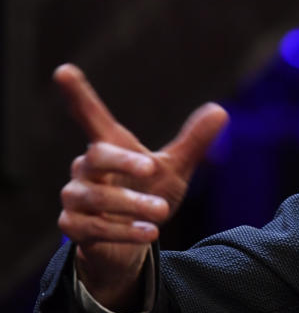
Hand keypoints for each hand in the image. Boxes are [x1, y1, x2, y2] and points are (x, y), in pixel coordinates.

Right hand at [54, 64, 227, 309]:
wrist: (130, 242)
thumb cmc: (147, 195)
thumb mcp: (174, 169)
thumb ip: (192, 142)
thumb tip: (220, 110)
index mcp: (110, 147)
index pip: (91, 117)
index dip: (78, 95)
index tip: (64, 70)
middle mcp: (86, 169)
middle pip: (96, 156)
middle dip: (124, 162)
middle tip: (153, 170)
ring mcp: (75, 198)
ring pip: (95, 197)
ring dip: (132, 205)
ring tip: (164, 213)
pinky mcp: (73, 227)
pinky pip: (92, 228)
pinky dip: (123, 231)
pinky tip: (150, 233)